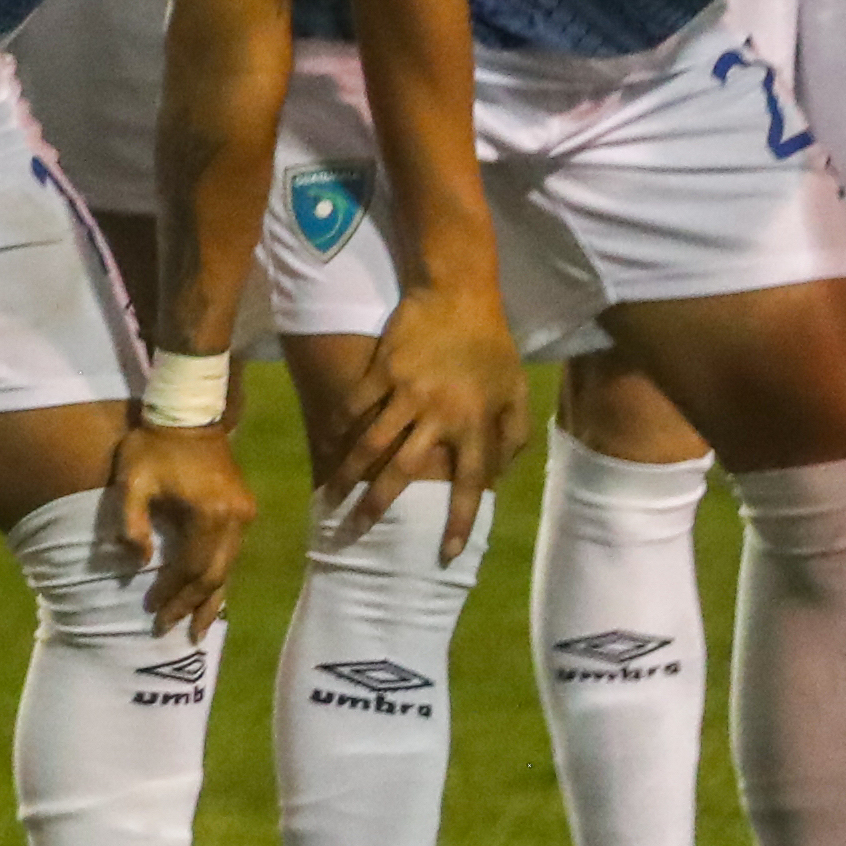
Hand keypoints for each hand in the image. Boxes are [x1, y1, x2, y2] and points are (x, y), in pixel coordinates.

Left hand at [94, 413, 259, 638]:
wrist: (189, 411)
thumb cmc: (153, 445)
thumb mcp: (132, 480)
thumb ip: (132, 523)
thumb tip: (141, 562)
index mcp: (209, 513)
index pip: (190, 568)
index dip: (171, 592)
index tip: (150, 610)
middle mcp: (234, 519)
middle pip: (214, 575)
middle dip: (191, 605)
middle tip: (169, 630)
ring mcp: (243, 514)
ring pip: (228, 568)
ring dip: (210, 598)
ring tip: (198, 629)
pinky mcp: (243, 508)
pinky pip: (232, 553)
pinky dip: (218, 576)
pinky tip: (211, 594)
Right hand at [333, 272, 523, 542]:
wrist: (458, 291)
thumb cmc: (491, 344)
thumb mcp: (516, 390)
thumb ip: (512, 436)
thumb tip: (498, 477)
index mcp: (476, 423)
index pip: (470, 484)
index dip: (459, 521)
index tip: (446, 554)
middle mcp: (440, 414)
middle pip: (403, 472)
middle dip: (377, 505)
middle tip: (357, 531)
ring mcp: (407, 392)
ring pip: (371, 443)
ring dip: (348, 473)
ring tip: (331, 496)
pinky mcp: (382, 370)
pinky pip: (356, 407)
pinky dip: (340, 429)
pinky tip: (329, 445)